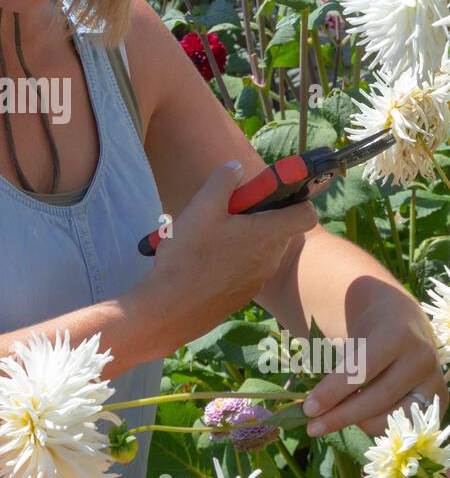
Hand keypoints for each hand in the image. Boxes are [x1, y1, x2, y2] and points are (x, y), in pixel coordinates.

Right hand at [135, 159, 318, 353]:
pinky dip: (231, 261)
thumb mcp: (202, 207)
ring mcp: (257, 280)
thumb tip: (236, 168)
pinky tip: (201, 262)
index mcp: (268, 234)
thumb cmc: (189, 255)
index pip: (306, 214)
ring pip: (258, 250)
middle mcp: (270, 259)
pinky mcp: (241, 296)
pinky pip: (244, 270)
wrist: (170, 308)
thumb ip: (223, 181)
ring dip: (240, 239)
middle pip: (277, 229)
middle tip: (224, 213)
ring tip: (206, 238)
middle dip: (256, 217)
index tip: (272, 193)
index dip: (296, 199)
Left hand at [302, 291, 449, 437]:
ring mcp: (433, 379)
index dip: (332, 393)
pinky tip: (356, 420)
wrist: (398, 315)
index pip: (360, 371)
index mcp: (395, 331)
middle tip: (310, 424)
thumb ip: (314, 332)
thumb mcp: (341, 317)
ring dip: (357, 423)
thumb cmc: (358, 319)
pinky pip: (404, 424)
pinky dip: (377, 425)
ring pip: (391, 417)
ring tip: (329, 421)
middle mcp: (421, 356)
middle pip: (375, 400)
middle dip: (339, 415)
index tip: (306, 408)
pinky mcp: (438, 398)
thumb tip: (280, 355)